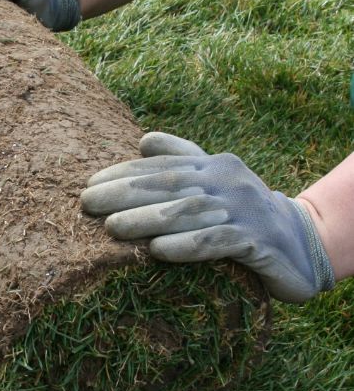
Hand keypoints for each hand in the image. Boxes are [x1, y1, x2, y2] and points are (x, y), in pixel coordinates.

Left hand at [80, 132, 334, 302]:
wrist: (302, 243)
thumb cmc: (245, 211)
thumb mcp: (216, 180)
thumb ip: (182, 159)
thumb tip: (144, 140)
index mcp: (213, 165)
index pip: (161, 167)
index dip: (123, 174)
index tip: (89, 185)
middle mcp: (227, 182)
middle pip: (169, 186)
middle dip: (124, 194)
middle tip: (87, 204)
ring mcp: (244, 211)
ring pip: (188, 213)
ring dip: (147, 220)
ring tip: (112, 229)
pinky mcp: (257, 242)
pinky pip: (217, 243)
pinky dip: (186, 246)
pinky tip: (159, 250)